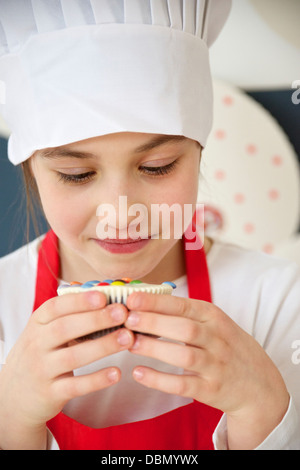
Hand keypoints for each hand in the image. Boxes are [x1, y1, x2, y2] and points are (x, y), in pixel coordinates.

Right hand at [0, 291, 133, 448]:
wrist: (14, 394)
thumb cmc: (40, 353)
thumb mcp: (44, 331)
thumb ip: (69, 315)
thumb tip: (105, 294)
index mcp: (37, 323)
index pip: (55, 307)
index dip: (79, 301)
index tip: (103, 296)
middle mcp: (37, 344)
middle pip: (65, 328)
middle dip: (96, 319)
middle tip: (122, 313)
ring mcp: (42, 369)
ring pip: (73, 356)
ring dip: (103, 346)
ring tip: (128, 338)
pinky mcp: (50, 393)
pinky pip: (75, 386)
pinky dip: (96, 380)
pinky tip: (116, 373)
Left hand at [125, 293, 289, 448]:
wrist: (258, 384)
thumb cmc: (226, 346)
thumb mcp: (214, 323)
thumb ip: (185, 314)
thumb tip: (143, 303)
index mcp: (215, 318)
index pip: (184, 306)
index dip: (157, 302)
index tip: (132, 299)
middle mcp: (218, 339)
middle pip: (185, 328)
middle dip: (154, 322)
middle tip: (127, 319)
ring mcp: (216, 366)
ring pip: (184, 356)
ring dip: (155, 349)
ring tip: (130, 344)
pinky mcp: (211, 390)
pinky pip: (183, 385)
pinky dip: (159, 380)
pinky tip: (139, 373)